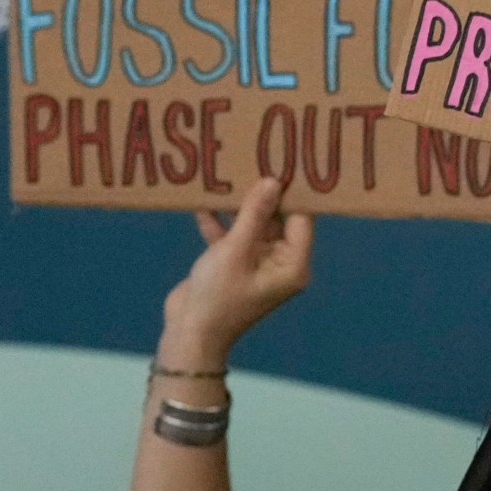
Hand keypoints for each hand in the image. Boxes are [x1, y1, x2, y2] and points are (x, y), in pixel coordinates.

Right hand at [158, 177, 314, 362]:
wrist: (188, 333)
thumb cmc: (217, 297)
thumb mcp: (235, 250)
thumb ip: (254, 214)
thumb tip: (273, 182)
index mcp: (293, 265)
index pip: (302, 219)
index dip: (294, 191)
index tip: (287, 160)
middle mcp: (280, 263)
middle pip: (278, 219)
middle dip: (264, 192)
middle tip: (256, 156)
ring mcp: (257, 264)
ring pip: (252, 224)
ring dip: (237, 204)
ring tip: (229, 171)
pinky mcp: (234, 264)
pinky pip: (231, 235)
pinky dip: (218, 220)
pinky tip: (204, 198)